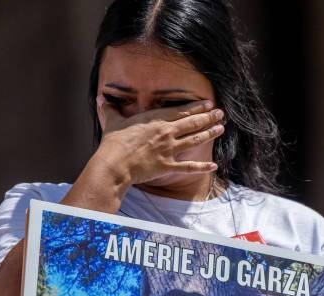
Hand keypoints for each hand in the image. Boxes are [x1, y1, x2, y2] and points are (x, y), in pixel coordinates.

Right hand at [94, 96, 224, 184]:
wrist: (114, 164)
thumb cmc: (112, 143)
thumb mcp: (111, 122)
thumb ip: (110, 109)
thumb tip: (102, 98)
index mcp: (155, 120)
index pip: (181, 111)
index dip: (197, 107)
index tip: (209, 104)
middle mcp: (166, 133)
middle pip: (193, 123)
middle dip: (209, 117)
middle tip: (221, 114)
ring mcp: (169, 149)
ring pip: (195, 140)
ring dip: (210, 134)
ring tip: (221, 129)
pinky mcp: (168, 166)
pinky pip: (189, 167)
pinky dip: (202, 167)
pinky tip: (214, 166)